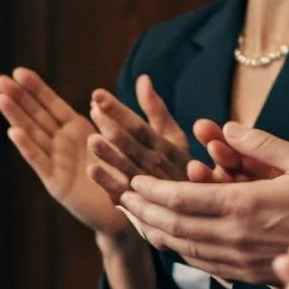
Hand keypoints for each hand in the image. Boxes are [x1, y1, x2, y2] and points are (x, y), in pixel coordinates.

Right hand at [0, 67, 126, 239]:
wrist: (131, 210)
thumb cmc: (129, 174)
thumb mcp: (124, 141)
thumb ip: (110, 120)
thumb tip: (95, 98)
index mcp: (77, 130)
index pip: (51, 105)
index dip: (35, 88)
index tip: (18, 71)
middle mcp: (63, 145)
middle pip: (36, 116)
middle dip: (18, 97)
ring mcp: (58, 163)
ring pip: (33, 135)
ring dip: (16, 116)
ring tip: (0, 98)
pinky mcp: (58, 184)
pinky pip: (41, 162)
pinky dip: (27, 147)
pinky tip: (13, 131)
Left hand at [82, 74, 189, 203]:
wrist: (197, 211)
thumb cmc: (181, 167)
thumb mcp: (172, 138)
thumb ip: (155, 110)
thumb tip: (142, 78)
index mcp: (165, 146)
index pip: (139, 125)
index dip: (118, 110)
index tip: (96, 94)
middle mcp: (159, 164)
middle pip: (134, 144)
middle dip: (114, 125)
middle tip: (93, 107)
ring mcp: (152, 187)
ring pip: (130, 168)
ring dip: (111, 154)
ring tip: (91, 139)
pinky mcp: (144, 207)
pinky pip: (127, 195)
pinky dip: (110, 183)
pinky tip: (92, 170)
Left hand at [118, 119, 288, 282]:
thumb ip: (261, 143)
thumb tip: (224, 126)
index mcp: (245, 206)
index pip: (183, 199)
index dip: (153, 191)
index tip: (134, 182)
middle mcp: (235, 237)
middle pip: (173, 225)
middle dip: (143, 211)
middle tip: (121, 198)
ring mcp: (239, 260)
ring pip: (182, 248)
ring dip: (154, 232)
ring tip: (134, 218)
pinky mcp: (246, 276)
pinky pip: (201, 264)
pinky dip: (177, 251)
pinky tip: (168, 240)